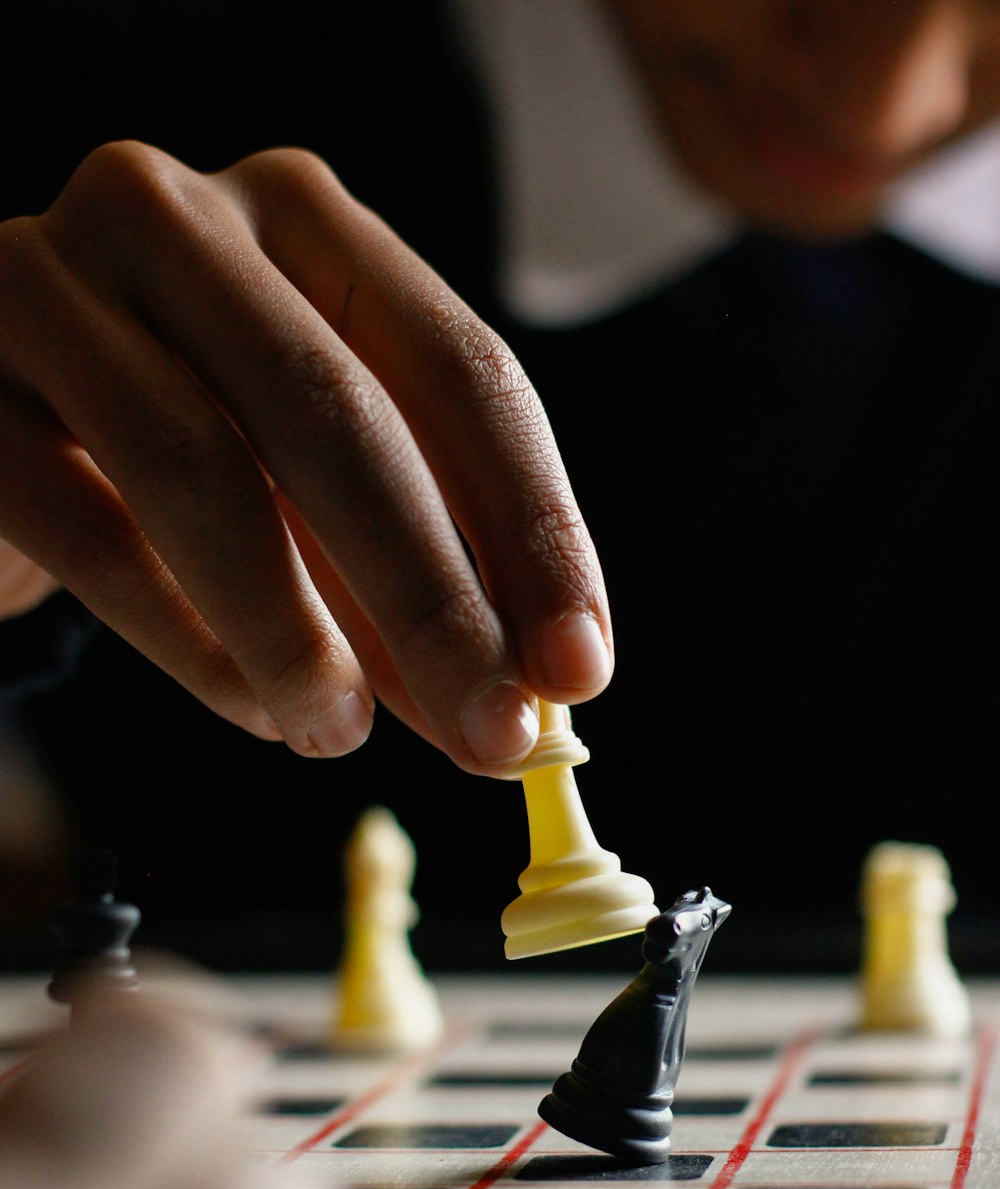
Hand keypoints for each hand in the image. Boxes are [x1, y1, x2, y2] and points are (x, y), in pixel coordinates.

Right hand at [0, 143, 612, 771]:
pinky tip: (253, 712)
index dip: (535, 530)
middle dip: (435, 600)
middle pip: (342, 416)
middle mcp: (179, 218)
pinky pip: (91, 531)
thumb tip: (526, 703)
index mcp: (305, 221)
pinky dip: (188, 644)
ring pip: (204, 473)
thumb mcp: (310, 481)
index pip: (463, 370)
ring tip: (344, 738)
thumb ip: (406, 568)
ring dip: (300, 637)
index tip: (580, 670)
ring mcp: (49, 284)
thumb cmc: (171, 448)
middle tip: (494, 739)